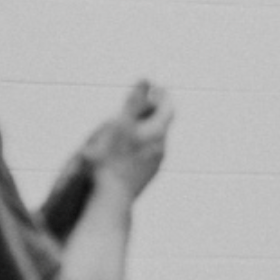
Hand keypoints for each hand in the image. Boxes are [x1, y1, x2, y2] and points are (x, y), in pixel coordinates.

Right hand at [82, 80, 173, 199]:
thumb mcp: (120, 123)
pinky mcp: (143, 178)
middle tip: (145, 101)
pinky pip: (144, 155)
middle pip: (161, 125)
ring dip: (144, 129)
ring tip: (132, 122)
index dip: (163, 96)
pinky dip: (138, 145)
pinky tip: (125, 148)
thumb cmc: (112, 159)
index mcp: (158, 134)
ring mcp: (153, 166)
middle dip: (152, 111)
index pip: (168, 109)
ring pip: (153, 142)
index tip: (158, 87)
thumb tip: (146, 79)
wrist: (110, 200)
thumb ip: (134, 101)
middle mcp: (161, 150)